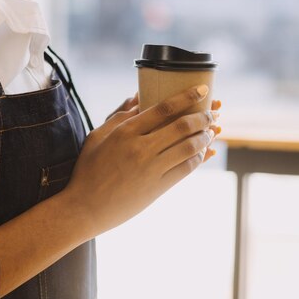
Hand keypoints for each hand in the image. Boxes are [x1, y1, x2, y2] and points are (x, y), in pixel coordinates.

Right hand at [61, 86, 220, 237]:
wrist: (85, 208)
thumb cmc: (88, 169)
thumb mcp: (97, 137)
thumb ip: (119, 116)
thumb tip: (138, 97)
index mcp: (124, 132)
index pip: (163, 108)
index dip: (187, 97)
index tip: (202, 90)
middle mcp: (140, 148)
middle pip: (181, 126)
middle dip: (202, 117)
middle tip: (212, 112)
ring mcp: (150, 169)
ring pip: (188, 147)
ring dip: (205, 136)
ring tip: (212, 131)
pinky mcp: (158, 188)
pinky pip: (186, 168)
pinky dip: (199, 157)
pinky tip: (203, 151)